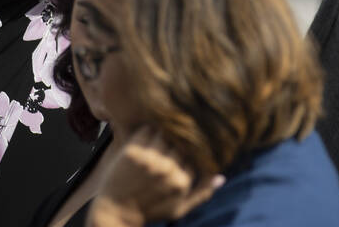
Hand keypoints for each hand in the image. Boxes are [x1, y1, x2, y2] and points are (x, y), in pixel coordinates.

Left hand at [89, 126, 222, 226]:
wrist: (116, 212)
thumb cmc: (150, 210)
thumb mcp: (179, 208)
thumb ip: (202, 193)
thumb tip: (221, 176)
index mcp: (181, 182)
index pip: (195, 153)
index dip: (193, 145)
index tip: (189, 140)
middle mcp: (167, 170)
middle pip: (181, 141)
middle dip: (180, 136)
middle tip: (179, 127)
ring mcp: (149, 160)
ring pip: (165, 132)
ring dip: (164, 129)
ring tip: (164, 126)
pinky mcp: (132, 152)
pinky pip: (146, 130)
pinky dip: (149, 128)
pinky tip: (149, 131)